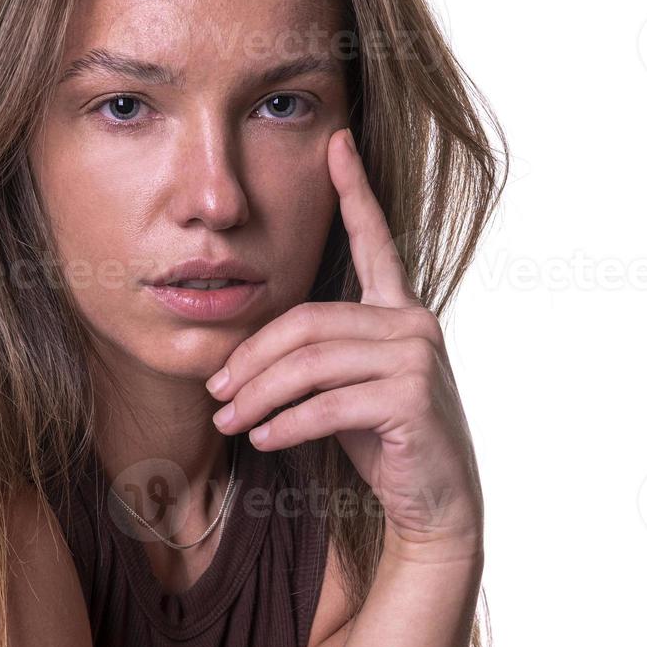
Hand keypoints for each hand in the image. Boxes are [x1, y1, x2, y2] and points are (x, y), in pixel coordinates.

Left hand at [207, 127, 481, 557]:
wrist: (432, 504)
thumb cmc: (380, 443)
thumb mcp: (341, 390)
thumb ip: (309, 359)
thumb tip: (231, 365)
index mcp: (398, 310)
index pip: (373, 240)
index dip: (354, 190)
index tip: (337, 142)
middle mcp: (414, 323)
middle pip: (307, 321)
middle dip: (250, 357)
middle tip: (214, 390)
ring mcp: (417, 358)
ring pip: (310, 362)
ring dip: (258, 395)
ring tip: (227, 420)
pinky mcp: (411, 398)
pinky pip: (327, 403)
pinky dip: (286, 423)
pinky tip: (262, 439)